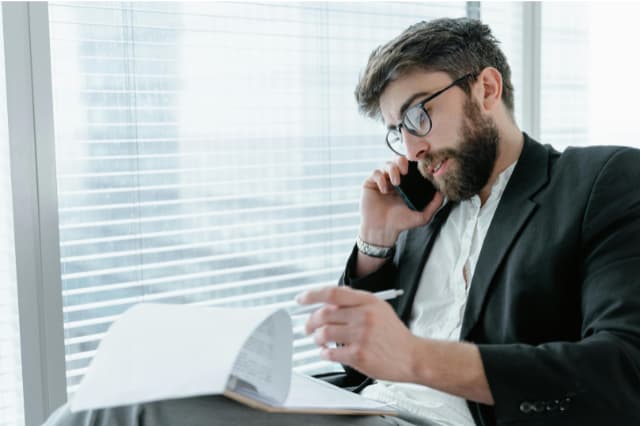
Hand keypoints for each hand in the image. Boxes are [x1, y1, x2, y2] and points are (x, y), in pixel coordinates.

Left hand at [298, 286, 417, 381]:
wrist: (413, 357)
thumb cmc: (394, 334)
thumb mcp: (380, 308)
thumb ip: (357, 300)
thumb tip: (333, 295)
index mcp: (368, 302)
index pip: (332, 293)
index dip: (312, 295)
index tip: (301, 299)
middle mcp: (364, 316)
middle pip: (324, 314)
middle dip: (310, 321)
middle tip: (308, 327)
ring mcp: (361, 336)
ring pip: (324, 333)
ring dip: (317, 338)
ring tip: (320, 340)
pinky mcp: (359, 355)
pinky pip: (330, 353)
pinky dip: (324, 353)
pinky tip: (328, 352)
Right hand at [360, 156, 443, 246]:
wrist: (382, 230)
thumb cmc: (401, 223)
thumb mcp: (422, 216)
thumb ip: (434, 204)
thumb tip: (443, 191)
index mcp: (406, 184)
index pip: (410, 166)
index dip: (414, 163)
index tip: (418, 167)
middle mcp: (394, 180)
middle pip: (398, 160)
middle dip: (402, 162)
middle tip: (405, 171)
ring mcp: (382, 181)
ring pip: (387, 164)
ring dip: (392, 170)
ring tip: (396, 183)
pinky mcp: (370, 184)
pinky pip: (375, 173)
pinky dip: (380, 178)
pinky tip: (384, 190)